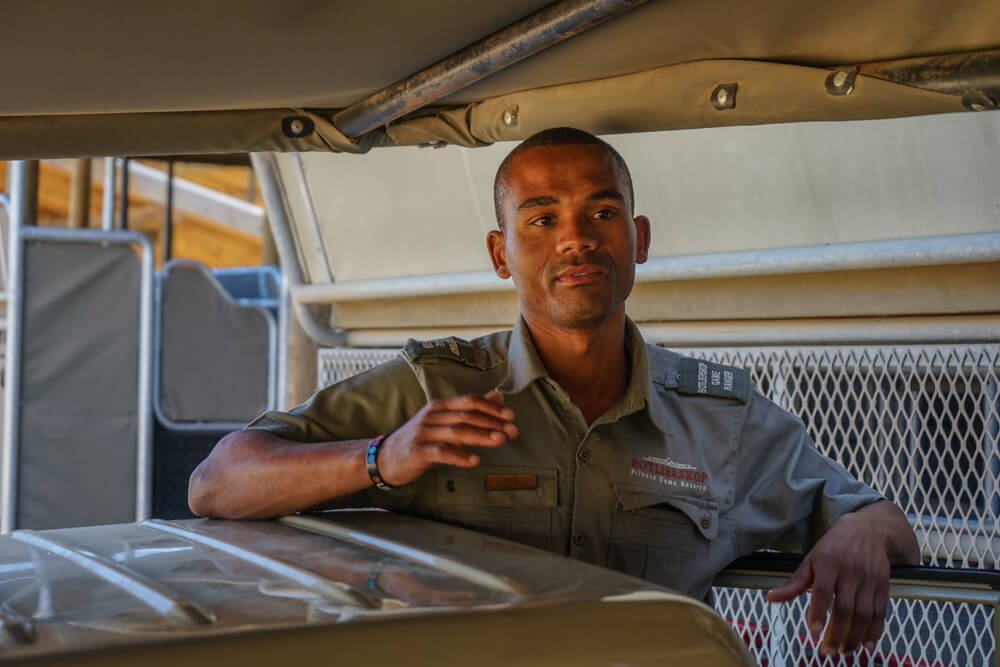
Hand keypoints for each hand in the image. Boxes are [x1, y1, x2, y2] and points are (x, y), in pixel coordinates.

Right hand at [376, 391, 516, 486]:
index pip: (469, 401)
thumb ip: (470, 411)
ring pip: (457, 432)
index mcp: (440, 407)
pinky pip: (441, 452)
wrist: (385, 458)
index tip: (510, 416)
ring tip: (499, 441)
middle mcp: (431, 416)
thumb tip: (497, 397)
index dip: (491, 408)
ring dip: (480, 436)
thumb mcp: (444, 422)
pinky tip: (474, 460)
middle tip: (512, 431)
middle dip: (492, 423)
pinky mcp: (417, 451)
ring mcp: (423, 433)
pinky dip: (459, 456)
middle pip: (466, 416)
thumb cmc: (420, 441)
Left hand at [765, 511, 890, 656]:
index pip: (824, 590)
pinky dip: (875, 631)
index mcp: (828, 562)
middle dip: (837, 633)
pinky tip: (867, 644)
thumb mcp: (811, 560)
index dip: (819, 612)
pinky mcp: (883, 585)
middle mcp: (850, 571)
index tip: (814, 632)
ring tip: (844, 651)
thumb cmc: (834, 547)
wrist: (868, 530)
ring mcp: (869, 579)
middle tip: (828, 651)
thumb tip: (771, 599)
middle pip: (845, 607)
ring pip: (864, 613)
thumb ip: (794, 583)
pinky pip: (881, 612)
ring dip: (855, 636)